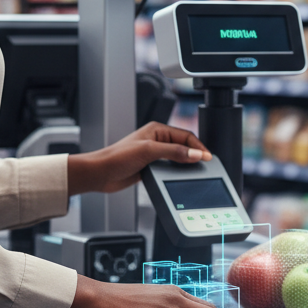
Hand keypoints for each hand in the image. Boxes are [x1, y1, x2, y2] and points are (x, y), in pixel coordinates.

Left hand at [67, 123, 210, 194]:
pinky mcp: (150, 167)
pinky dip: (177, 172)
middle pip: (184, 146)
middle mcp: (157, 140)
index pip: (186, 135)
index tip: (208, 157)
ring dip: (186, 164)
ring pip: (178, 158)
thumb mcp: (149, 151)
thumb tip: (195, 154)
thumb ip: (174, 152)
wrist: (100, 173)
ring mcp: (154, 154)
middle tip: (206, 165)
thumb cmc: (117, 157)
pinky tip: (180, 177)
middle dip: (194, 155)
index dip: (198, 146)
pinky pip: (170, 168)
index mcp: (157, 129)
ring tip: (195, 171)